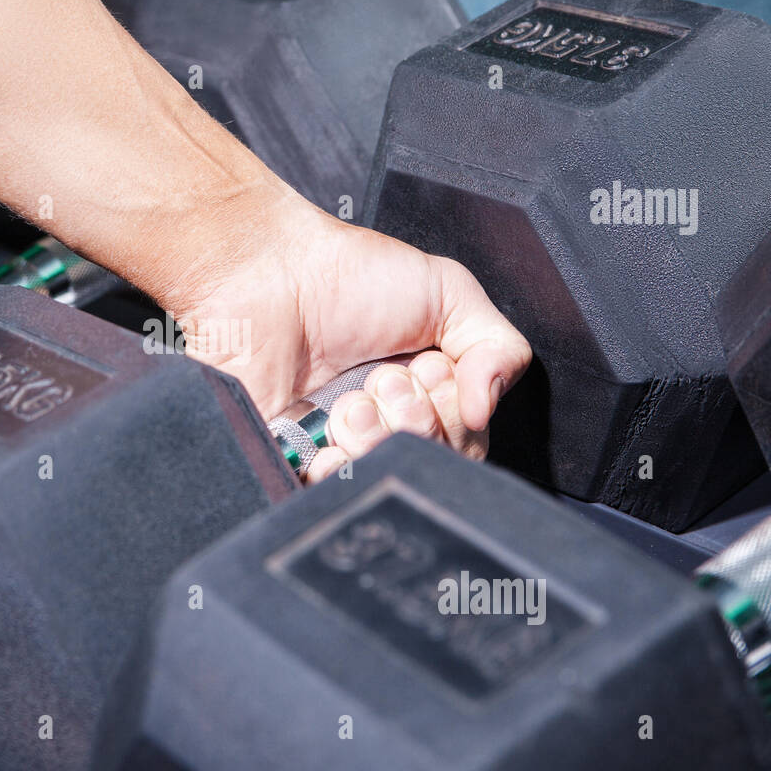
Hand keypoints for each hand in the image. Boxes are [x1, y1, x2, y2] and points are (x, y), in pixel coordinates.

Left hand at [160, 197, 530, 480]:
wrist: (271, 277)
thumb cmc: (348, 276)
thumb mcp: (449, 292)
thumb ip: (498, 347)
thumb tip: (486, 410)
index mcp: (427, 393)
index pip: (467, 439)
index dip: (453, 407)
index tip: (425, 365)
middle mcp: (388, 425)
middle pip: (432, 465)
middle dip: (415, 418)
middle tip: (383, 379)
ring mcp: (342, 447)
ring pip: (384, 479)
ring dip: (374, 438)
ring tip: (349, 402)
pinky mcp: (297, 463)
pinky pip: (332, 494)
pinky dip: (338, 471)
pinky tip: (328, 440)